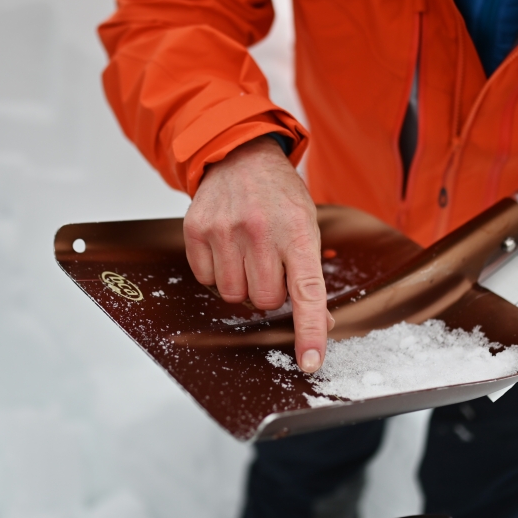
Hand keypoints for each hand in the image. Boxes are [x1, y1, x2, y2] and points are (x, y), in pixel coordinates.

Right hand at [183, 136, 334, 372]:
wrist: (240, 155)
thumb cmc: (278, 197)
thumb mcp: (307, 226)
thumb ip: (310, 275)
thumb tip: (321, 325)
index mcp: (297, 231)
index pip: (307, 292)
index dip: (309, 331)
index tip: (310, 363)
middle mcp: (260, 231)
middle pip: (265, 300)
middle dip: (269, 291)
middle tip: (270, 262)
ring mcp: (225, 230)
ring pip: (234, 296)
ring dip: (242, 284)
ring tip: (247, 253)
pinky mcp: (196, 230)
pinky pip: (207, 280)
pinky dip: (217, 272)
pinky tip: (226, 246)